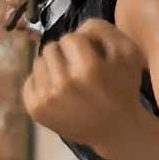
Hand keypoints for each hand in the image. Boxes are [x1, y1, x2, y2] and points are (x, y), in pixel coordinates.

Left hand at [21, 22, 147, 144]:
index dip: (83, 45)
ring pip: (39, 63)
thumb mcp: (128, 53)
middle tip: (79, 69)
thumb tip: (77, 29)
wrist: (116, 130)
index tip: (92, 57)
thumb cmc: (123, 89)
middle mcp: (64, 82)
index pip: (71, 38)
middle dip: (66, 55)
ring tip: (69, 81)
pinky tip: (58, 92)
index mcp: (88, 69)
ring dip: (53, 68)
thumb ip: (103, 30)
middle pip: (51, 47)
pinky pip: (29, 81)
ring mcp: (46, 97)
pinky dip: (42, 83)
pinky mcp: (35, 109)